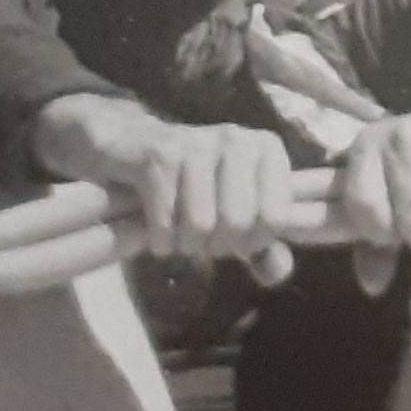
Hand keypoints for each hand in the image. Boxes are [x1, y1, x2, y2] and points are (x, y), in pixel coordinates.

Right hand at [30, 96, 300, 279]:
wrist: (133, 147)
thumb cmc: (196, 186)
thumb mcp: (236, 215)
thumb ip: (265, 247)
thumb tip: (278, 271)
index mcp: (267, 149)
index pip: (275, 219)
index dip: (252, 242)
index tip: (235, 238)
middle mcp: (236, 139)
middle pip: (237, 224)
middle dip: (214, 245)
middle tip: (201, 235)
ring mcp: (197, 143)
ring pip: (200, 225)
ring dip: (184, 244)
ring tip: (178, 232)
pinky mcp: (159, 155)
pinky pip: (166, 221)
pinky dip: (159, 240)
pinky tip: (156, 231)